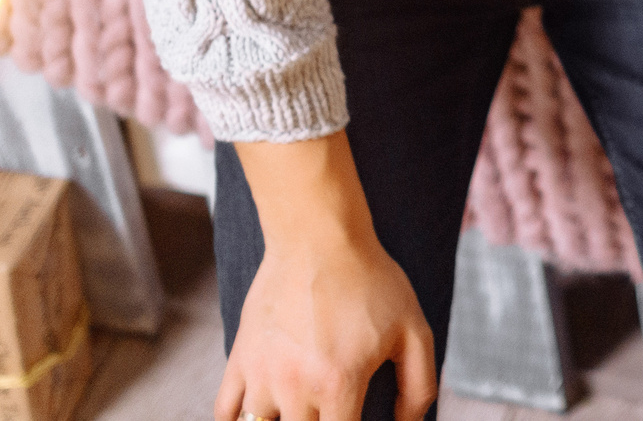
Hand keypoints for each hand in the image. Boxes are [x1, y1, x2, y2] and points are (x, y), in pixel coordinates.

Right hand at [218, 134, 434, 420]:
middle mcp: (295, 387)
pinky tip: (262, 414)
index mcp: (339, 384)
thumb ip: (418, 386)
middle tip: (331, 409)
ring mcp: (262, 376)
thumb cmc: (370, 281)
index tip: (355, 417)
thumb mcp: (413, 330)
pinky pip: (224, 414)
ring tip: (301, 408)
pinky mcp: (239, 361)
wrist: (318, 238)